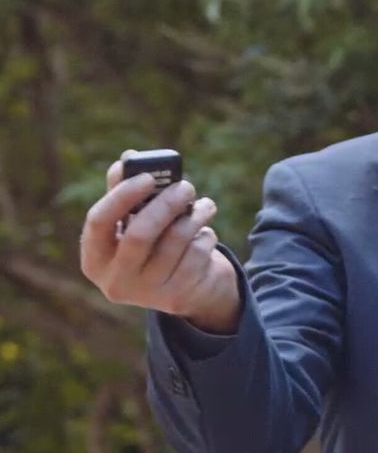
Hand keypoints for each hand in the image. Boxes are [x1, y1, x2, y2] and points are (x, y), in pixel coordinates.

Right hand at [79, 149, 240, 332]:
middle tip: (187, 186)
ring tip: (204, 206)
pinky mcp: (179, 295)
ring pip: (175, 240)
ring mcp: (147, 292)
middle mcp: (115, 280)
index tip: (149, 177)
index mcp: (95, 258)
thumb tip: (128, 157)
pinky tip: (205, 233)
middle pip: (139, 234)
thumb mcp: (135, 223)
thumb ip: (127, 193)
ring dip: (195, 215)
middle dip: (167, 204)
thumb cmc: (155, 246)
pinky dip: (206, 235)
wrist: (188, 289)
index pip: (98, 221)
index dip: (123, 195)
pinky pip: (198, 253)